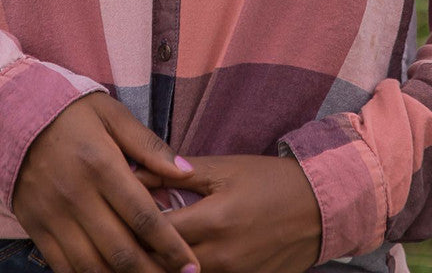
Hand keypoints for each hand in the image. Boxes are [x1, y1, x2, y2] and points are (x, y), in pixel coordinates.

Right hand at [12, 93, 200, 272]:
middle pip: (121, 251)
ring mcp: (54, 217)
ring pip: (93, 267)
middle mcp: (77, 197)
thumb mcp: (112, 115)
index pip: (143, 217)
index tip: (191, 267)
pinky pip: (64, 267)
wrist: (10, 114)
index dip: (171, 247)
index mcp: (101, 166)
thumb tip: (186, 172)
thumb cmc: (69, 111)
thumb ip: (149, 146)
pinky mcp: (36, 228)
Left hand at [133, 154, 321, 272]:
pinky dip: (184, 271)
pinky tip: (173, 262)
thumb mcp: (225, 168)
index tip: (113, 214)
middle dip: (138, 252)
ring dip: (158, 266)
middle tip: (118, 238)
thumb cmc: (269, 181)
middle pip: (162, 266)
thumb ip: (179, 173)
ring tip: (141, 251)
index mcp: (213, 221)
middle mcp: (220, 257)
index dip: (130, 224)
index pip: (156, 232)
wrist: (317, 209)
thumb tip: (136, 170)